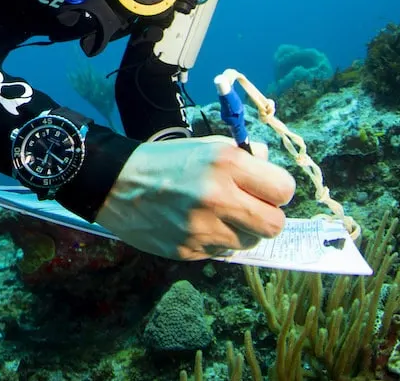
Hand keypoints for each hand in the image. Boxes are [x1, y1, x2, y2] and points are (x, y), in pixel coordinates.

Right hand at [94, 136, 293, 260]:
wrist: (116, 183)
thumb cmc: (165, 161)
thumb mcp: (206, 146)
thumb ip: (243, 157)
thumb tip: (270, 168)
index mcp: (226, 163)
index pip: (284, 189)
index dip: (277, 191)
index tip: (266, 190)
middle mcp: (218, 196)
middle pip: (275, 224)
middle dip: (267, 217)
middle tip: (250, 209)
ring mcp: (203, 228)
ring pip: (250, 242)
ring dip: (241, 231)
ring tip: (218, 216)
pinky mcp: (189, 250)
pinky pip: (222, 252)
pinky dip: (216, 240)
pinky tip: (197, 225)